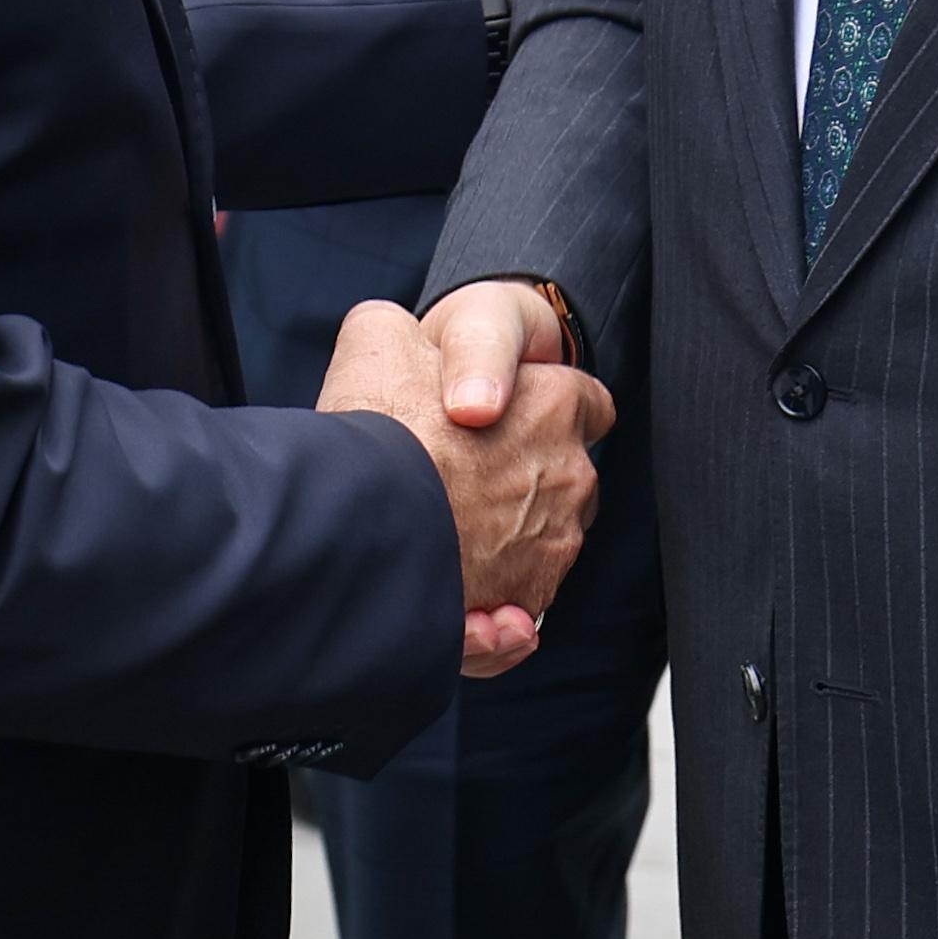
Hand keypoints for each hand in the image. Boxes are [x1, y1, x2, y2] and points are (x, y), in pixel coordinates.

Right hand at [321, 298, 609, 678]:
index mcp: (555, 403)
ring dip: (503, 543)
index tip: (502, 417)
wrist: (354, 525)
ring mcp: (555, 545)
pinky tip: (449, 592)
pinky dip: (493, 606)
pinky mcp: (528, 602)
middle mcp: (571, 475)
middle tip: (457, 478)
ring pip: (541, 541)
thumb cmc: (377, 427)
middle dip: (521, 478)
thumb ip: (412, 332)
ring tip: (441, 538)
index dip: (542, 404)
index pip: (583, 400)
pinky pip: (520, 603)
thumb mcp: (382, 337)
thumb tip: (414, 349)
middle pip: (563, 475)